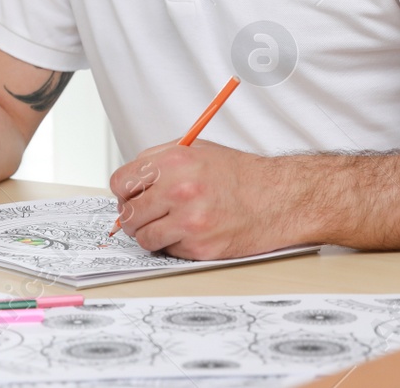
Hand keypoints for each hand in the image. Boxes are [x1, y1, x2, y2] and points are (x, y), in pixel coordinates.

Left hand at [109, 141, 286, 259]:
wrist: (278, 198)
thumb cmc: (240, 175)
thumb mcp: (196, 150)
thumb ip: (159, 160)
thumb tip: (129, 182)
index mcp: (174, 162)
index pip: (121, 183)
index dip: (123, 192)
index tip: (130, 197)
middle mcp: (179, 190)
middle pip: (128, 213)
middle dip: (133, 216)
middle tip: (146, 215)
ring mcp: (189, 221)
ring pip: (143, 237)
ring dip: (151, 234)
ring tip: (169, 225)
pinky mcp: (200, 247)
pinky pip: (168, 251)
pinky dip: (174, 245)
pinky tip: (190, 232)